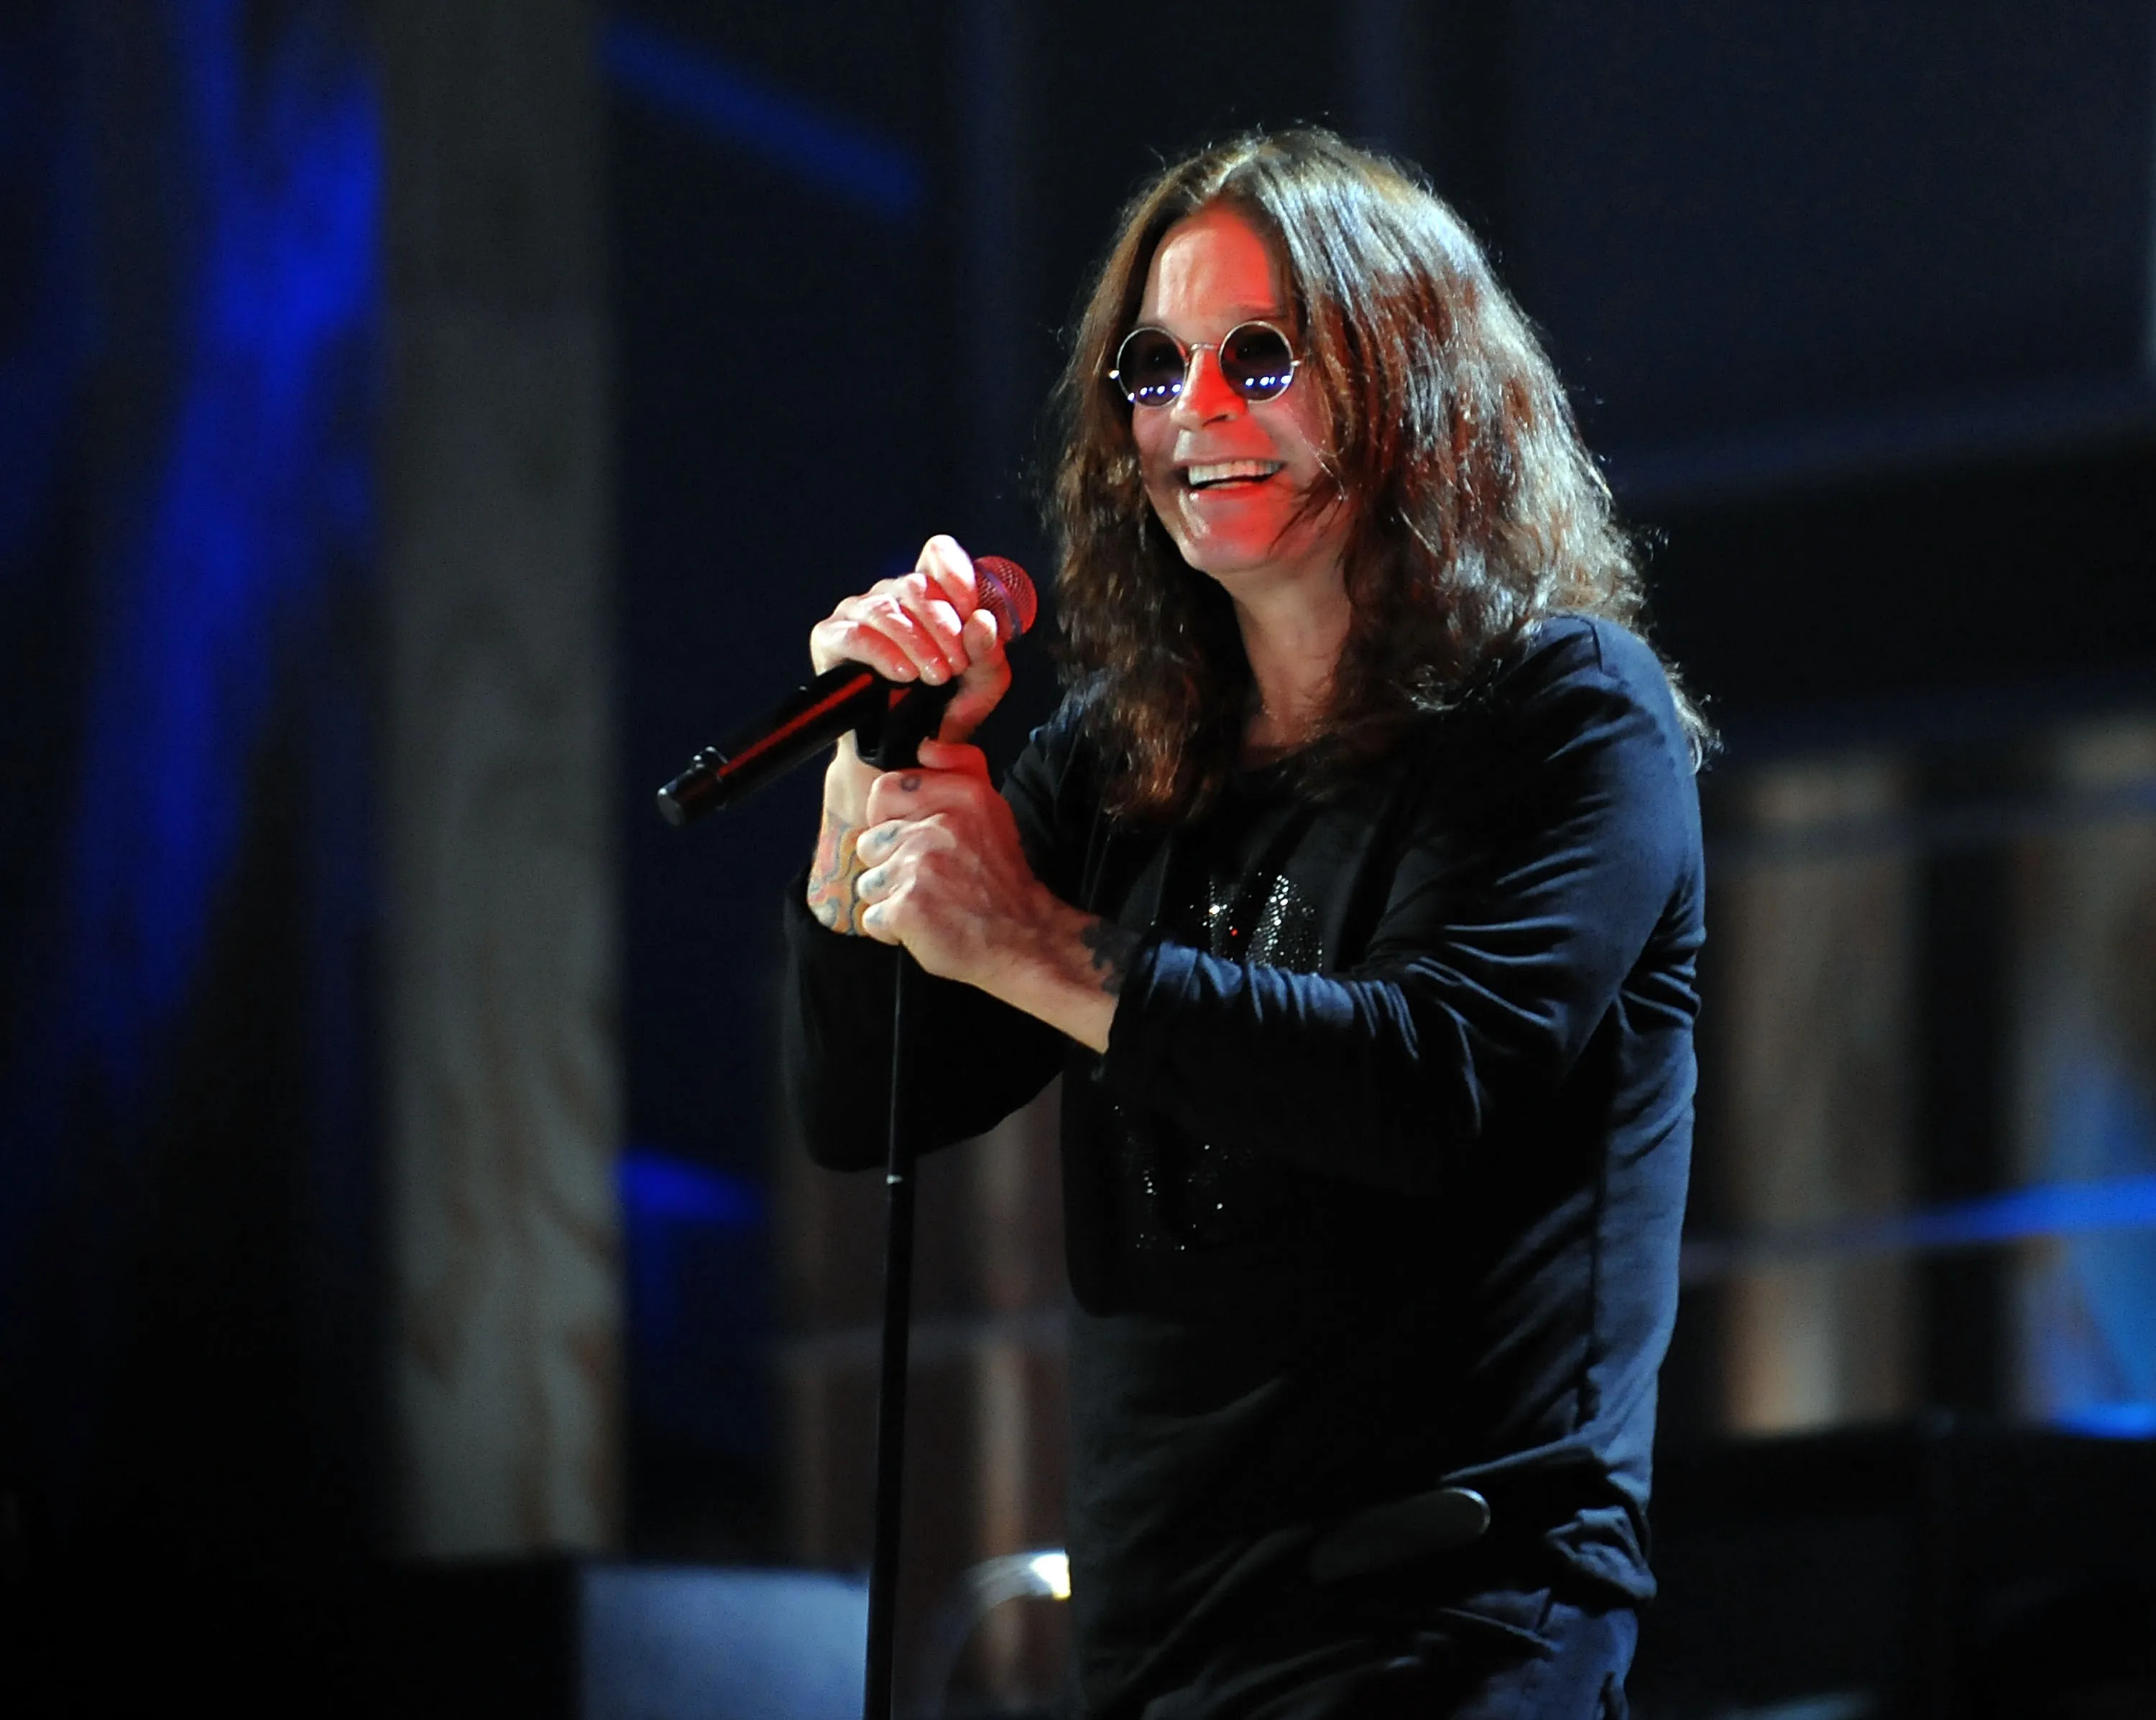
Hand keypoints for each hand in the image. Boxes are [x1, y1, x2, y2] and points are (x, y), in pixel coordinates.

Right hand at [808, 534, 1011, 749]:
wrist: (907, 751)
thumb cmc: (945, 708)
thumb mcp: (983, 682)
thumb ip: (989, 652)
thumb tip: (982, 621)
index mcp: (929, 594)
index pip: (938, 554)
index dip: (956, 575)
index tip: (971, 613)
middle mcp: (892, 595)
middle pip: (917, 584)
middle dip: (944, 625)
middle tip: (956, 664)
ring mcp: (858, 613)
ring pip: (887, 608)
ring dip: (917, 643)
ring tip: (935, 676)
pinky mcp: (830, 638)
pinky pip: (855, 634)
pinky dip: (884, 654)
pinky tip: (903, 674)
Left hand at [852, 739, 1053, 987]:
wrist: (1025, 939)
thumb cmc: (1002, 880)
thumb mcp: (992, 810)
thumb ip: (960, 770)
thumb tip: (927, 747)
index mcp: (960, 796)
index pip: (884, 791)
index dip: (889, 820)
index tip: (912, 839)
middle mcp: (938, 826)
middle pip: (871, 842)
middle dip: (891, 866)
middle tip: (931, 880)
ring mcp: (919, 866)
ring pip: (869, 882)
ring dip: (892, 900)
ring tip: (930, 904)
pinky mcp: (907, 907)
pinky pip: (873, 918)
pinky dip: (894, 930)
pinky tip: (925, 927)